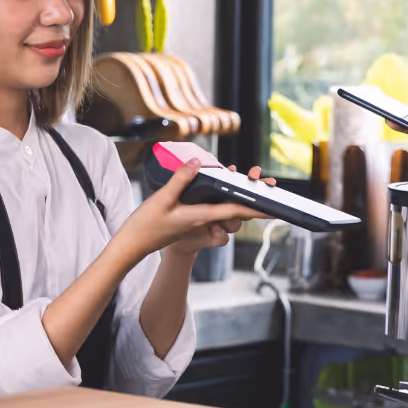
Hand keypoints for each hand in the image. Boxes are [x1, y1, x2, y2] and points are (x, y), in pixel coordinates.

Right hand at [122, 158, 267, 259]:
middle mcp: (203, 220)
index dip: (255, 208)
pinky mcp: (193, 219)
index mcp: (200, 216)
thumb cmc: (146, 225)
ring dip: (235, 197)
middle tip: (265, 180)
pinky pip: (214, 211)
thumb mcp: (162, 199)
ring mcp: (199, 221)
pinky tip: (217, 184)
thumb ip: (181, 180)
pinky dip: (219, 199)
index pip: (234, 211)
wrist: (134, 244)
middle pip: (235, 210)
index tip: (273, 207)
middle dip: (251, 197)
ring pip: (226, 211)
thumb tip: (198, 163)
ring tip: (241, 176)